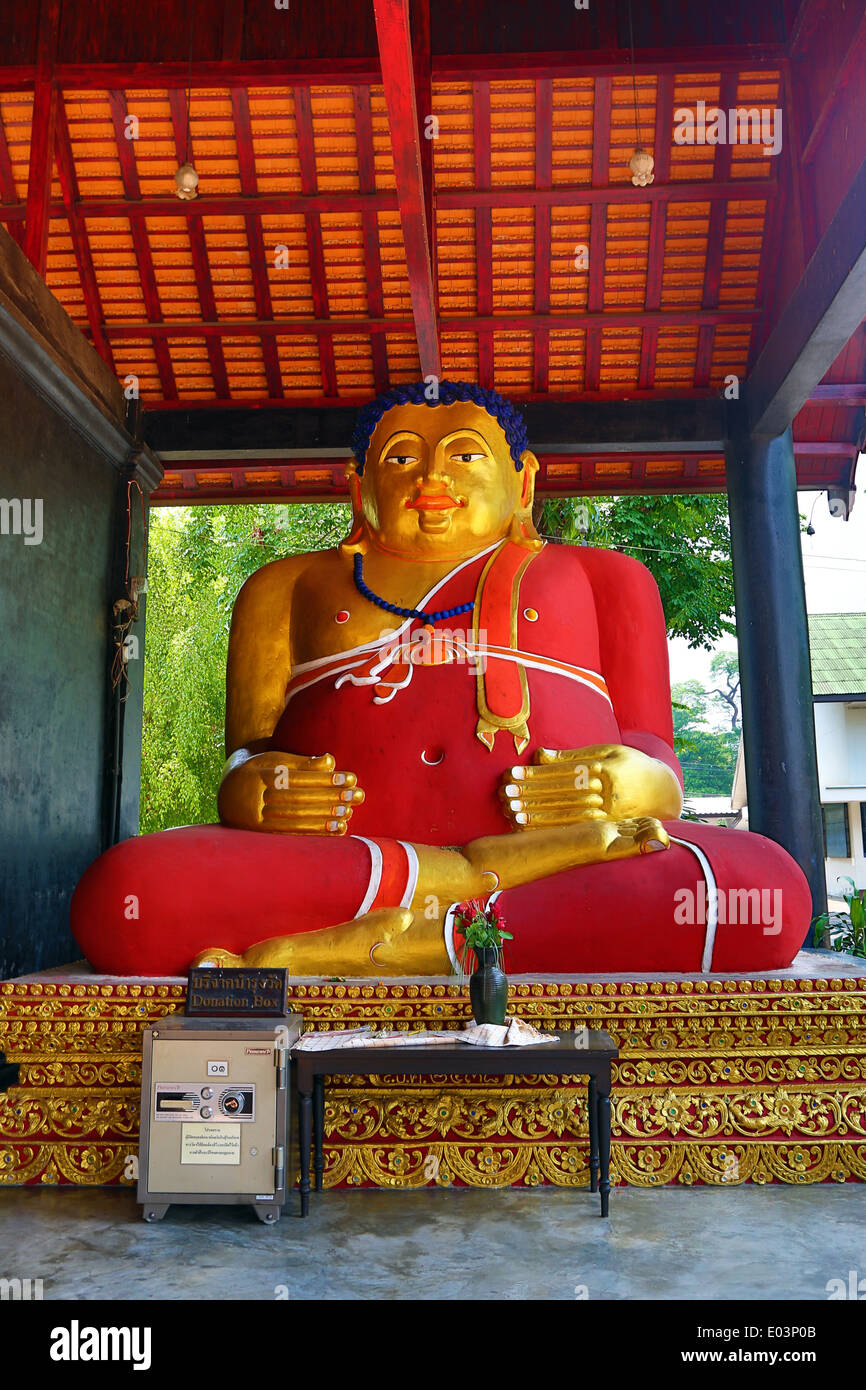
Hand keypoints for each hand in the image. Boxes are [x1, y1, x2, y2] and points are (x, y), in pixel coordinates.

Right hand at [218, 751, 363, 833]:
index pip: (297, 777)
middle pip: (297, 799)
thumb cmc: (260, 772)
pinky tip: (335, 831)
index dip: (325, 779)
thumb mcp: (276, 761)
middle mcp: (252, 799)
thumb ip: (302, 762)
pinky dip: (315, 834)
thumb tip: (331, 762)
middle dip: (330, 798)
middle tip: (357, 796)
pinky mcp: (259, 836)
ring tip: (348, 814)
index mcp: (257, 775)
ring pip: (294, 819)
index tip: (350, 778)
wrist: (228, 792)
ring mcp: (253, 820)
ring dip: (324, 818)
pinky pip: (291, 836)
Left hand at [499, 743, 681, 829]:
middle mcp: (607, 793)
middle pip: (563, 793)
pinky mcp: (609, 828)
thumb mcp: (607, 751)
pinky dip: (554, 829)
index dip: (537, 774)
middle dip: (532, 794)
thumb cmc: (632, 765)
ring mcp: (609, 813)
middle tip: (505, 793)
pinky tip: (534, 829)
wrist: (663, 791)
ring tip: (513, 812)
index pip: (563, 772)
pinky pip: (577, 830)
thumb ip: (573, 755)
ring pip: (567, 813)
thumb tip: (540, 754)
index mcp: (606, 769)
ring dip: (539, 814)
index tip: (512, 774)